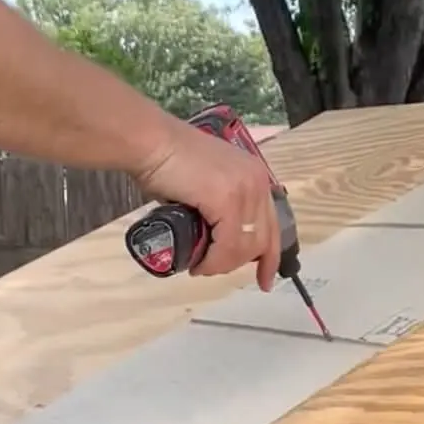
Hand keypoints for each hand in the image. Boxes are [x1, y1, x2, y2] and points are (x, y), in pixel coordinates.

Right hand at [135, 117, 281, 290]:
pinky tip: (199, 264)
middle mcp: (257, 181)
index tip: (265, 281)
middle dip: (239, 262)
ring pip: (246, 246)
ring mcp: (245, 190)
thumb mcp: (205, 183)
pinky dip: (214, 261)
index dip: (270, 256)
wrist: (150, 142)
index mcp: (255, 175)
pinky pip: (228, 245)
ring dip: (222, 263)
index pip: (272, 223)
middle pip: (262, 238)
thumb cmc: (167, 160)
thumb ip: (218, 204)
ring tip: (200, 265)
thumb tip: (214, 234)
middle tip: (211, 268)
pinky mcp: (228, 200)